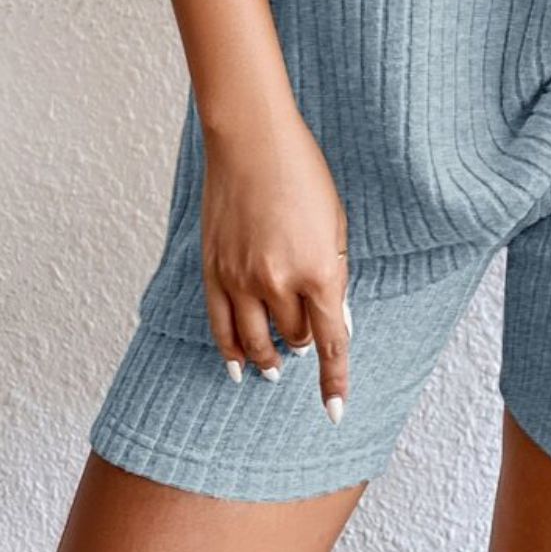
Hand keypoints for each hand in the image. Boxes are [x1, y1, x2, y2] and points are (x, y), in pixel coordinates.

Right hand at [200, 102, 351, 423]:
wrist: (253, 141)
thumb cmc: (303, 174)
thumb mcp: (336, 224)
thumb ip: (335, 276)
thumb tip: (334, 322)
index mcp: (320, 270)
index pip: (331, 343)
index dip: (333, 381)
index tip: (334, 411)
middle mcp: (279, 282)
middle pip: (294, 338)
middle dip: (305, 342)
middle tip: (307, 335)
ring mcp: (241, 279)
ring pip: (256, 342)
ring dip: (268, 358)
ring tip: (272, 368)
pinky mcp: (214, 270)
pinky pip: (220, 327)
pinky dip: (231, 352)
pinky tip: (237, 367)